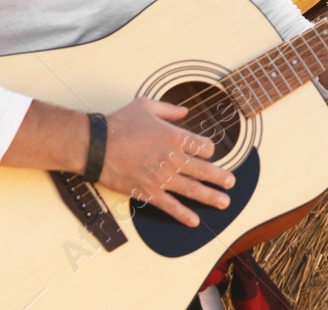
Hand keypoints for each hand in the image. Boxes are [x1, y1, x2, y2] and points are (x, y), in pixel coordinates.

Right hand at [99, 97, 234, 227]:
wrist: (96, 146)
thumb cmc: (119, 124)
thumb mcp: (147, 106)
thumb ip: (169, 110)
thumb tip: (184, 111)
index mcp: (175, 137)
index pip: (204, 147)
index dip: (208, 150)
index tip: (208, 153)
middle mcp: (172, 158)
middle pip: (204, 170)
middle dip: (220, 177)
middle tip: (231, 182)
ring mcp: (161, 178)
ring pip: (192, 190)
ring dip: (210, 197)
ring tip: (224, 202)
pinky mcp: (148, 192)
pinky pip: (170, 206)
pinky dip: (183, 214)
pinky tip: (194, 221)